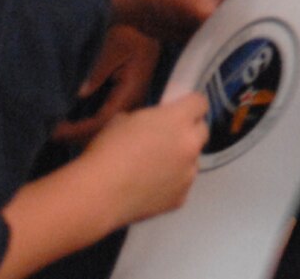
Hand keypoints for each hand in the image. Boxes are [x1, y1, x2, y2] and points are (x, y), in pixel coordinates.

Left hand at [54, 24, 162, 143]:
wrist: (148, 25)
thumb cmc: (129, 32)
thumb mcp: (113, 46)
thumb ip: (97, 70)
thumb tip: (80, 94)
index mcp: (132, 88)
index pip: (104, 120)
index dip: (79, 130)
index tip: (55, 131)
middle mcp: (134, 100)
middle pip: (106, 130)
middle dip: (77, 135)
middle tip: (49, 134)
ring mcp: (131, 100)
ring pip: (107, 127)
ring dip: (83, 132)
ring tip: (57, 130)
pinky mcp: (125, 97)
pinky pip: (107, 117)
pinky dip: (89, 123)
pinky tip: (72, 123)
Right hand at [73, 92, 209, 228]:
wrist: (98, 195)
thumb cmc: (107, 152)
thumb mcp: (123, 119)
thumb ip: (148, 118)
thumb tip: (152, 125)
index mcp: (178, 119)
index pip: (200, 103)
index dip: (189, 105)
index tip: (179, 111)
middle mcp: (191, 144)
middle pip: (202, 130)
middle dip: (188, 132)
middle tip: (166, 139)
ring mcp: (189, 173)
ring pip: (192, 160)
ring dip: (180, 160)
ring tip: (152, 170)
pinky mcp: (182, 197)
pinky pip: (181, 184)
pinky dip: (170, 184)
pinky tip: (148, 189)